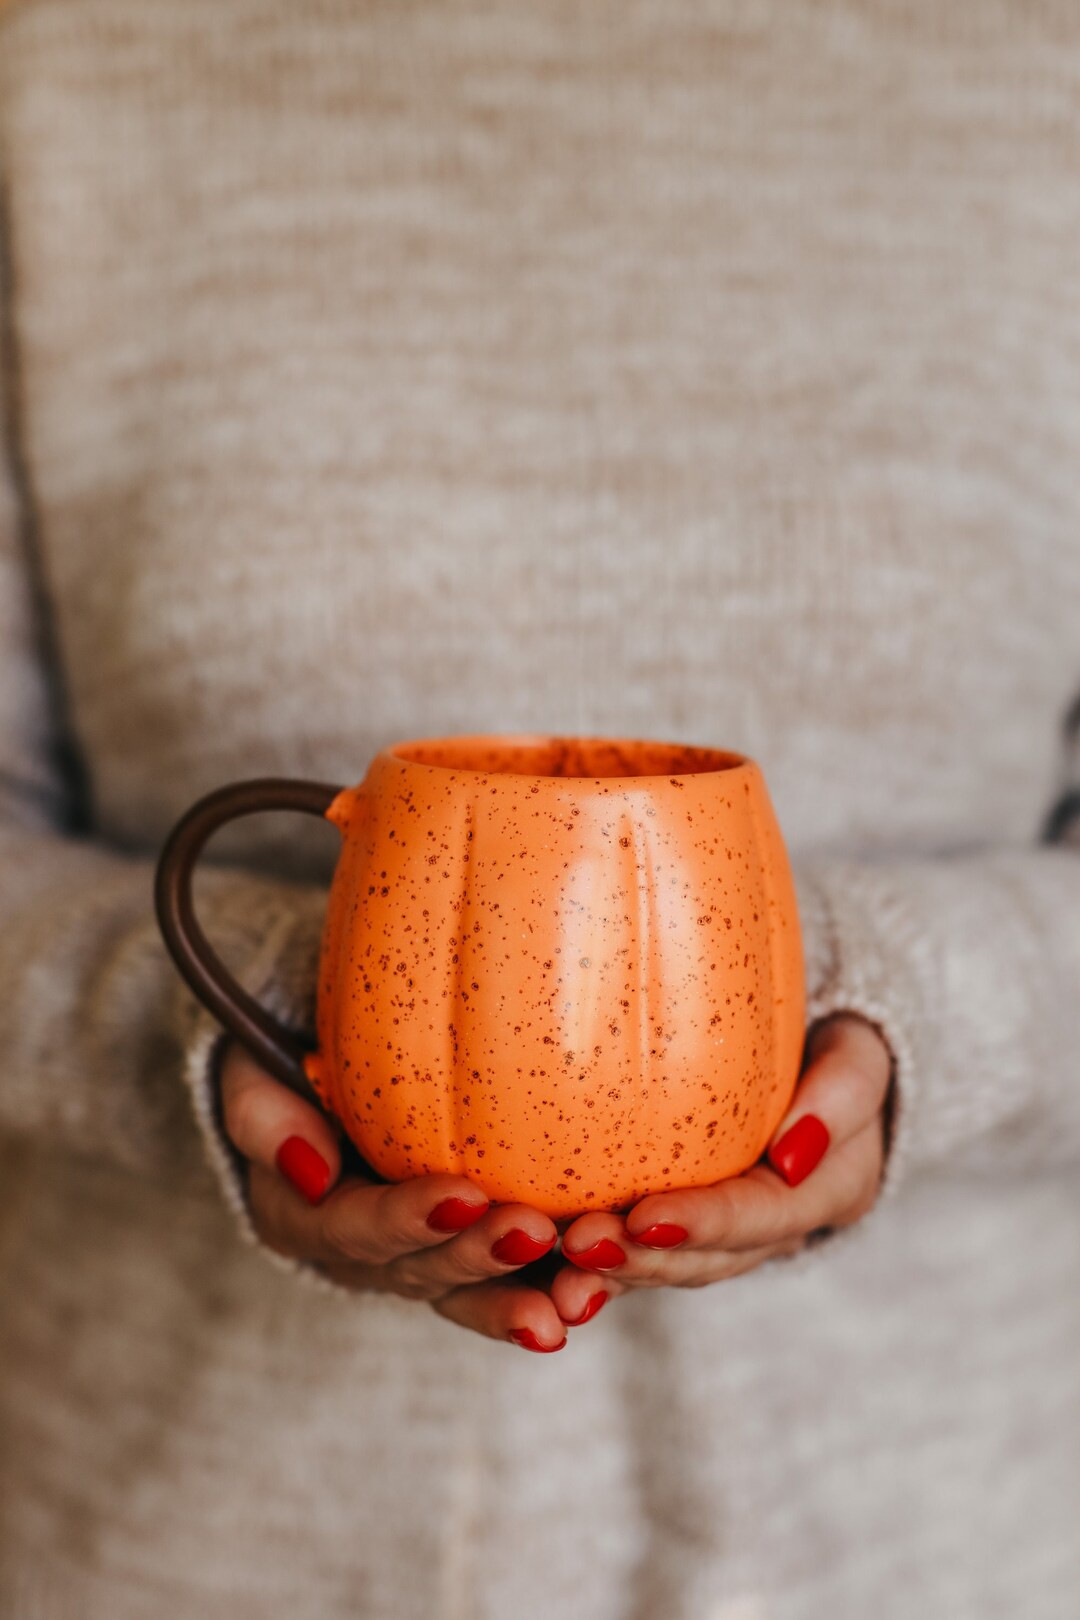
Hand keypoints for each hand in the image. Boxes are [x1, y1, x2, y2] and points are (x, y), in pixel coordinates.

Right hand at [218, 1040, 569, 1352]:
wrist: (320, 1076)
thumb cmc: (287, 1065)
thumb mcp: (252, 1078)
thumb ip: (263, 1117)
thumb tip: (311, 1169)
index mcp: (306, 1218)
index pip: (356, 1227)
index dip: (407, 1218)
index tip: (464, 1195)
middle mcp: (365, 1257)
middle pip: (422, 1271)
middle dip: (478, 1257)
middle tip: (535, 1232)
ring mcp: (420, 1264)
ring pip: (472, 1293)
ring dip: (522, 1298)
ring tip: (576, 1300)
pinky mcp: (469, 1257)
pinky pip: (510, 1284)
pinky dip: (550, 1292)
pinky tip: (595, 1297)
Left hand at [547, 1014, 892, 1325]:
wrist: (821, 1068)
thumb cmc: (837, 1051)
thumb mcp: (859, 1059)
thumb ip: (840, 1096)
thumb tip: (791, 1154)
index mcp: (820, 1197)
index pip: (757, 1218)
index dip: (703, 1224)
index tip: (645, 1218)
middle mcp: (765, 1232)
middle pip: (701, 1260)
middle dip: (640, 1260)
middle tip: (579, 1244)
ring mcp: (718, 1236)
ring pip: (660, 1268)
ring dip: (606, 1276)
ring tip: (551, 1274)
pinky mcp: (672, 1224)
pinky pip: (630, 1250)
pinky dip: (582, 1265)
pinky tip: (532, 1266)